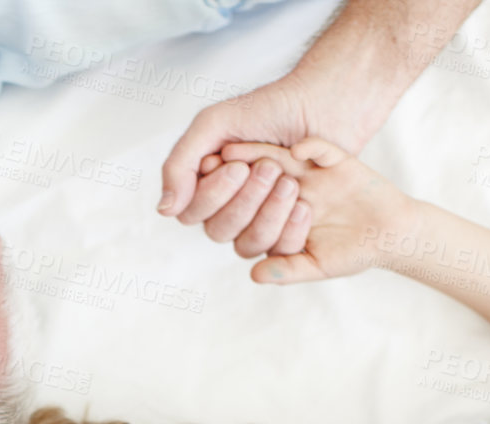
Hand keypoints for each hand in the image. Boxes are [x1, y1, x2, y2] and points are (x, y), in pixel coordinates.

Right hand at [159, 75, 322, 256]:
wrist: (323, 104)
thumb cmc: (268, 109)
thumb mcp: (214, 124)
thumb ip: (181, 164)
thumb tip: (165, 211)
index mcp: (205, 184)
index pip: (191, 212)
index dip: (212, 195)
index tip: (236, 164)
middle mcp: (228, 207)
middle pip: (218, 231)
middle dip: (244, 201)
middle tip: (268, 168)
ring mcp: (259, 221)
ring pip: (246, 245)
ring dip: (267, 215)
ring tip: (289, 183)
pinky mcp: (288, 229)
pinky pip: (279, 252)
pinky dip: (288, 230)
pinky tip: (302, 206)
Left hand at [214, 138, 413, 285]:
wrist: (392, 234)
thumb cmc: (353, 253)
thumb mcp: (319, 265)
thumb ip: (288, 269)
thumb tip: (254, 275)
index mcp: (280, 219)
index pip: (257, 215)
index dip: (244, 215)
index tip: (236, 216)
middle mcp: (289, 194)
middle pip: (261, 185)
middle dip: (250, 187)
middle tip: (241, 182)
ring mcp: (309, 176)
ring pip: (281, 162)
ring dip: (261, 156)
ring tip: (239, 153)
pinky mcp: (334, 161)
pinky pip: (320, 149)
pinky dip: (310, 147)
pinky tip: (299, 150)